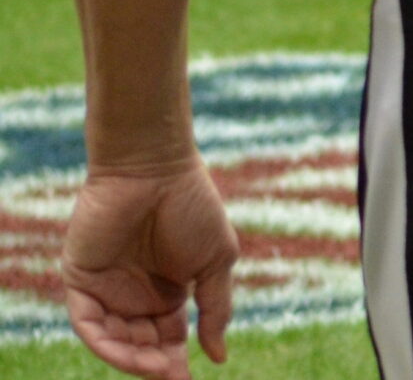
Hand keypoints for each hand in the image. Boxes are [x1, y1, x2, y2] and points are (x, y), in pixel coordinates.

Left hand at [62, 162, 237, 378]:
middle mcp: (134, 294)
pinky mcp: (80, 279)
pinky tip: (128, 350)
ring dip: (132, 358)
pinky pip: (87, 322)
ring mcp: (106, 288)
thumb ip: (216, 308)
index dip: (176, 361)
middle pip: (140, 344)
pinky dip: (104, 341)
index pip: (168, 338)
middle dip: (155, 364)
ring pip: (113, 339)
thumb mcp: (216, 260)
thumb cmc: (193, 206)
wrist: (155, 168)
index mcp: (168, 290)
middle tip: (172, 376)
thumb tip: (218, 357)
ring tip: (157, 366)